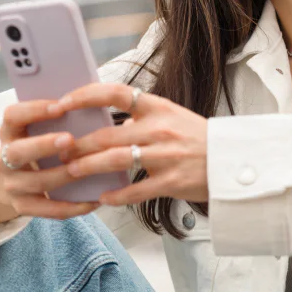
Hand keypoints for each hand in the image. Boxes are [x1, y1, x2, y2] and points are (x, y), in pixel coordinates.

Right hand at [0, 99, 103, 219]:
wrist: (17, 178)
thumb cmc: (39, 143)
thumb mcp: (38, 127)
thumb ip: (57, 117)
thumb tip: (92, 101)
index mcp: (10, 131)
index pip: (12, 115)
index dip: (33, 110)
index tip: (59, 106)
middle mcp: (4, 158)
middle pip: (18, 152)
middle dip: (44, 146)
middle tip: (69, 139)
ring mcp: (11, 184)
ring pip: (36, 182)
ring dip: (63, 176)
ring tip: (88, 170)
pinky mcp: (22, 206)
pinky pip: (46, 210)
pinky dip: (71, 206)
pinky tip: (93, 201)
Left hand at [54, 83, 209, 205]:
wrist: (233, 162)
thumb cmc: (199, 139)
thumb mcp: (173, 117)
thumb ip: (142, 117)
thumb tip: (111, 120)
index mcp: (159, 108)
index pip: (116, 93)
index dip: (85, 95)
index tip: (62, 103)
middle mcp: (161, 129)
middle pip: (108, 134)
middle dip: (77, 144)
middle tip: (58, 150)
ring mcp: (166, 156)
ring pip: (116, 160)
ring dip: (88, 167)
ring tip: (71, 172)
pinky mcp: (172, 182)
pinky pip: (136, 191)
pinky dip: (116, 196)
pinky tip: (103, 198)